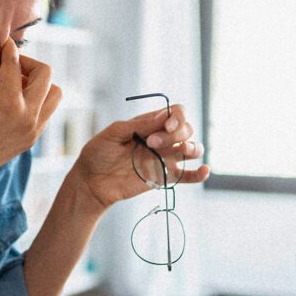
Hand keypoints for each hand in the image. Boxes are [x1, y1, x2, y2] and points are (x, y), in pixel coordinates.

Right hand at [0, 34, 61, 187]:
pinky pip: (47, 111)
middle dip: (27, 63)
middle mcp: (28, 117)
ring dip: (38, 83)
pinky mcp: (33, 139)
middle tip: (7, 65)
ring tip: (13, 84)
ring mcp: (34, 130)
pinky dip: (37, 99)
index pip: (15, 64)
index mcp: (9, 103)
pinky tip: (13, 100)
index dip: (6, 48)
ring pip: (54, 94)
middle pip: (46, 74)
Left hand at [71, 105, 209, 211]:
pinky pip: (188, 175)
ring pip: (192, 149)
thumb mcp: (113, 134)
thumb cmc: (98, 153)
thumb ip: (138, 125)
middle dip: (175, 133)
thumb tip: (163, 116)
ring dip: (193, 147)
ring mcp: (164, 158)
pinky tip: (203, 170)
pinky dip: (199, 174)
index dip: (177, 117)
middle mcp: (161, 139)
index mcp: (149, 123)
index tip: (166, 125)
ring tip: (182, 150)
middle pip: (186, 129)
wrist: (91, 181)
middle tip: (152, 143)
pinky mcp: (164, 177)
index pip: (176, 113)